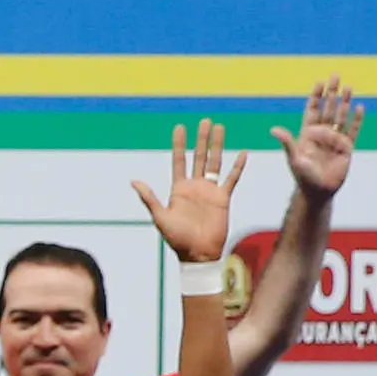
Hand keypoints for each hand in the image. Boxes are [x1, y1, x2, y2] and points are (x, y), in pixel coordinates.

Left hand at [132, 119, 246, 264]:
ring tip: (220, 128)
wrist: (197, 254)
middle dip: (201, 139)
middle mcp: (194, 186)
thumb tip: (133, 181)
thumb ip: (149, 198)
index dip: (179, 144)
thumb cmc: (176, 239)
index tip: (179, 127)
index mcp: (178, 189)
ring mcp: (209, 191)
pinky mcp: (223, 198)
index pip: (179, 161)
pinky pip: (232, 179)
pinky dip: (237, 166)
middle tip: (205, 121)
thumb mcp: (160, 217)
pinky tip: (243, 153)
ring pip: (214, 162)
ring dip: (217, 145)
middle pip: (199, 156)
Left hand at [273, 76, 363, 199]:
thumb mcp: (294, 158)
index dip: (315, 97)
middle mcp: (322, 134)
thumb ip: (287, 143)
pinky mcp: (346, 148)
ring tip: (348, 87)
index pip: (312, 111)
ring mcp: (335, 140)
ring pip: (341, 116)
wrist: (318, 192)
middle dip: (331, 93)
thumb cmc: (303, 177)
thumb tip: (273, 129)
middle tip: (335, 76)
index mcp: (307, 135)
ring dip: (344, 102)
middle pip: (327, 108)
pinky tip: (359, 107)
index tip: (319, 82)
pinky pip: (353, 131)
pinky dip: (356, 120)